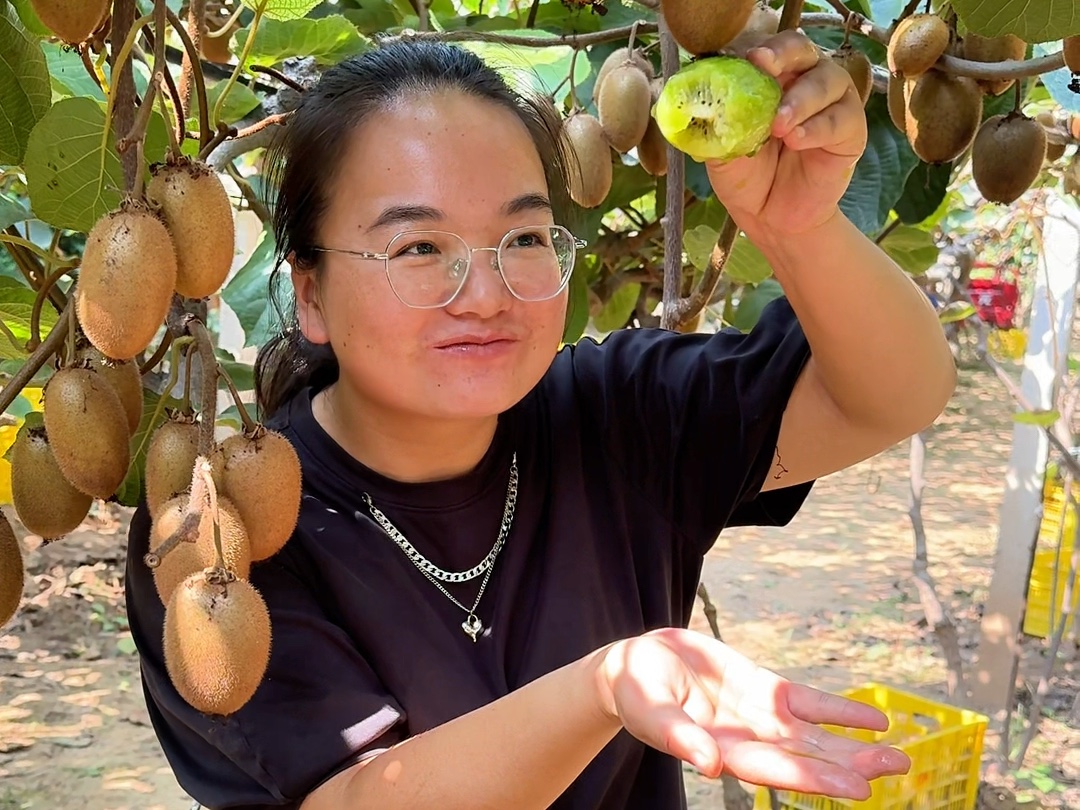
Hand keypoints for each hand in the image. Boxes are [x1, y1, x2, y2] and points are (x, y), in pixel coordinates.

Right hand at [595, 627, 910, 799]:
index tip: (856, 788)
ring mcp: (761, 716)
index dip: (815, 777)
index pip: (776, 770)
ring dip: (853, 745)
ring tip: (896, 755)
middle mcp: (750, 740)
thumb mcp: (650, 710)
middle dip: (849, 765)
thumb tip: (707, 764)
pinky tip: (873, 719)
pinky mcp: (765, 689)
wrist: (637, 665)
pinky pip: (808, 702)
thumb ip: (677, 735)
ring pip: (815, 735)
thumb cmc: (636, 691)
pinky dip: (840, 711)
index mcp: (723, 751)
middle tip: (894, 769)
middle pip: (806, 758)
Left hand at [705, 30, 867, 237]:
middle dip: (784, 55)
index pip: (772, 50)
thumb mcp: (722, 153)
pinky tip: (797, 140)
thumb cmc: (749, 178)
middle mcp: (805, 83)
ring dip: (801, 99)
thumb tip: (700, 106)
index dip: (763, 50)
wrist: (771, 219)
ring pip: (827, 81)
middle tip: (765, 68)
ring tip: (779, 125)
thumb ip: (716, 127)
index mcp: (773, 81)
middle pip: (803, 50)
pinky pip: (841, 119)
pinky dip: (818, 127)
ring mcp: (832, 104)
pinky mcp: (850, 132)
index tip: (749, 59)